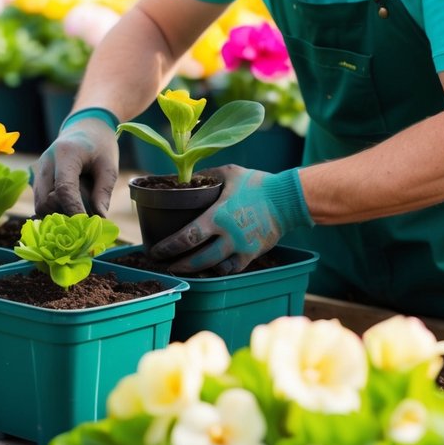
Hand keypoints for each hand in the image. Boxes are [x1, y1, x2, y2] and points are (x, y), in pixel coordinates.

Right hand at [33, 110, 119, 216]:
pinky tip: (70, 210)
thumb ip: (103, 191)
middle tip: (84, 222)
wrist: (85, 127)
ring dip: (57, 214)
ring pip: (39, 204)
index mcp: (65, 154)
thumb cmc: (100, 146)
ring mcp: (38, 170)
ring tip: (78, 214)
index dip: (73, 210)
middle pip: (45, 200)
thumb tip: (100, 219)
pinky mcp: (38, 178)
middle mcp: (46, 162)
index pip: (63, 189)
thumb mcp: (109, 166)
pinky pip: (40, 201)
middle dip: (63, 215)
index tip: (86, 225)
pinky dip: (53, 210)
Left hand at [148, 165, 313, 274]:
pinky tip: (208, 269)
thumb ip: (207, 175)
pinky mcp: (252, 255)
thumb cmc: (257, 184)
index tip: (156, 251)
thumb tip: (187, 177)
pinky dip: (218, 270)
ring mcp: (241, 249)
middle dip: (179, 265)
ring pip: (214, 269)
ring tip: (184, 269)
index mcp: (218, 217)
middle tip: (166, 265)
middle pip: (198, 260)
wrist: (287, 199)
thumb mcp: (229, 173)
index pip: (187, 237)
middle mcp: (228, 237)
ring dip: (197, 271)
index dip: (169, 247)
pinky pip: (231, 269)